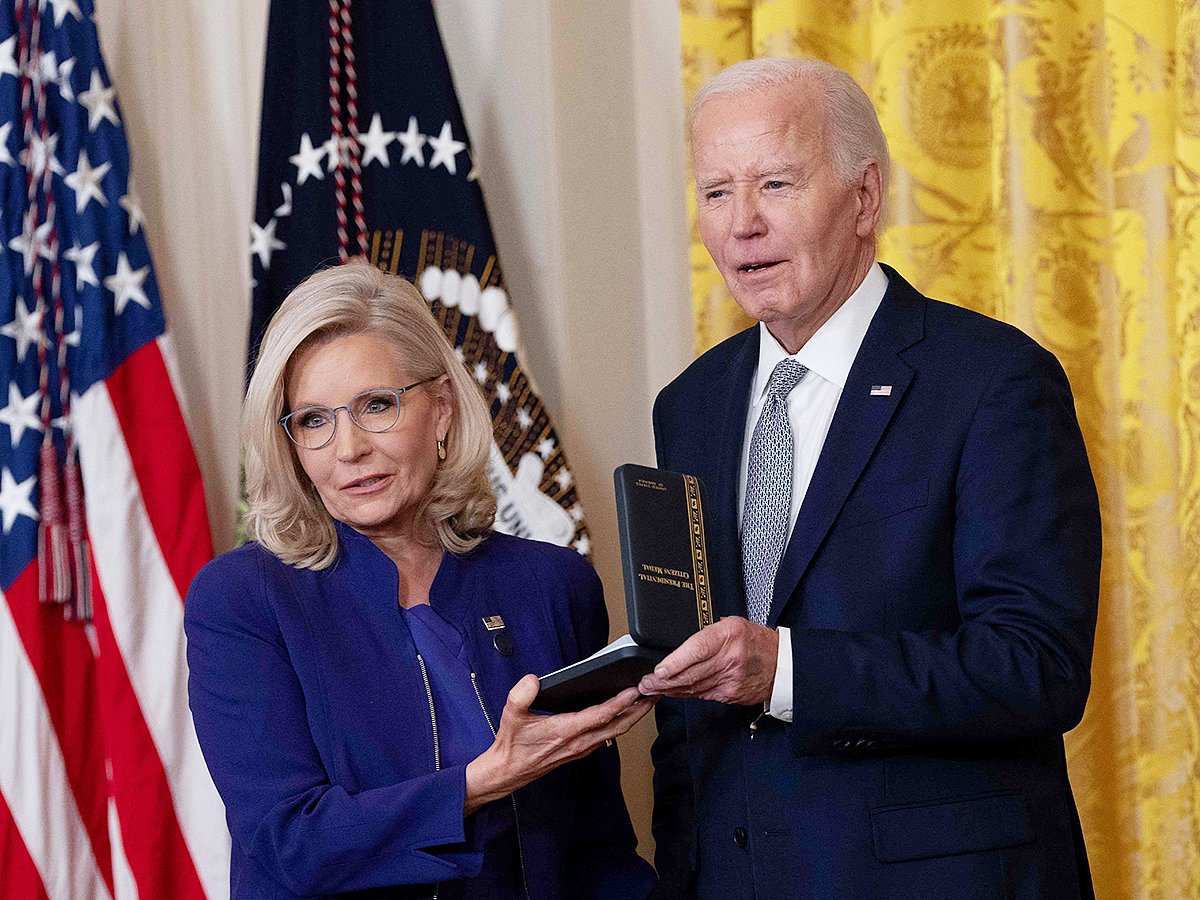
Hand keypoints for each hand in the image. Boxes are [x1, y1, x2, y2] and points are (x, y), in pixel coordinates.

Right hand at [464, 675, 654, 813]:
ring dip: (633, 718)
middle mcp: (579, 742)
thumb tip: (533, 680)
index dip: (620, 703)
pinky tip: (623, 715)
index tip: (635, 690)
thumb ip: (521, 695)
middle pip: (618, 726)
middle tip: (654, 694)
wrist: (508, 771)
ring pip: (615, 733)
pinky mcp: (580, 751)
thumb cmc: (512, 745)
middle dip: (639, 711)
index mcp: (566, 731)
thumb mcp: (511, 715)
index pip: (601, 716)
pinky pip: (607, 737)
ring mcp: (582, 748)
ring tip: (646, 702)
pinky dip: (620, 724)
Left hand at [637, 616, 778, 705]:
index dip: (676, 662)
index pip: (698, 649)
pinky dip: (684, 694)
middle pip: (691, 673)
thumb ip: (707, 633)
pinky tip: (672, 692)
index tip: (659, 669)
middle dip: (664, 680)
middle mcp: (730, 659)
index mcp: (729, 635)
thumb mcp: (732, 625)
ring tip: (651, 688)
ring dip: (670, 689)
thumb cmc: (756, 641)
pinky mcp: (730, 695)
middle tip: (645, 682)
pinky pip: (702, 695)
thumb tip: (680, 646)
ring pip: (693, 687)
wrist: (782, 665)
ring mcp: (731, 680)